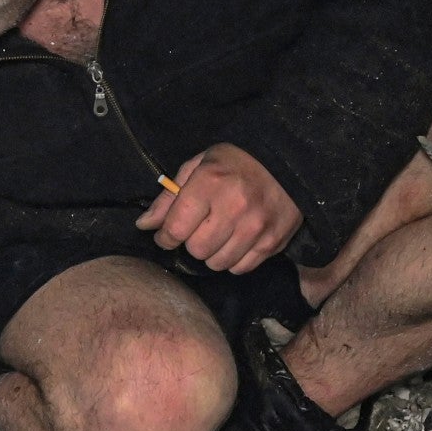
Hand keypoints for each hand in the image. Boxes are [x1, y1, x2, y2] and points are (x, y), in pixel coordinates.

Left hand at [137, 144, 301, 273]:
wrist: (287, 162)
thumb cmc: (234, 162)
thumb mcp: (197, 166)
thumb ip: (169, 197)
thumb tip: (144, 225)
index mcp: (210, 183)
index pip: (176, 228)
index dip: (165, 237)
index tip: (166, 235)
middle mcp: (234, 207)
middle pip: (196, 249)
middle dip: (190, 242)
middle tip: (197, 229)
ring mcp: (256, 227)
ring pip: (217, 263)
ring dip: (211, 253)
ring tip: (217, 234)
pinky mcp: (273, 242)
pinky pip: (241, 268)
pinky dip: (232, 259)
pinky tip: (235, 241)